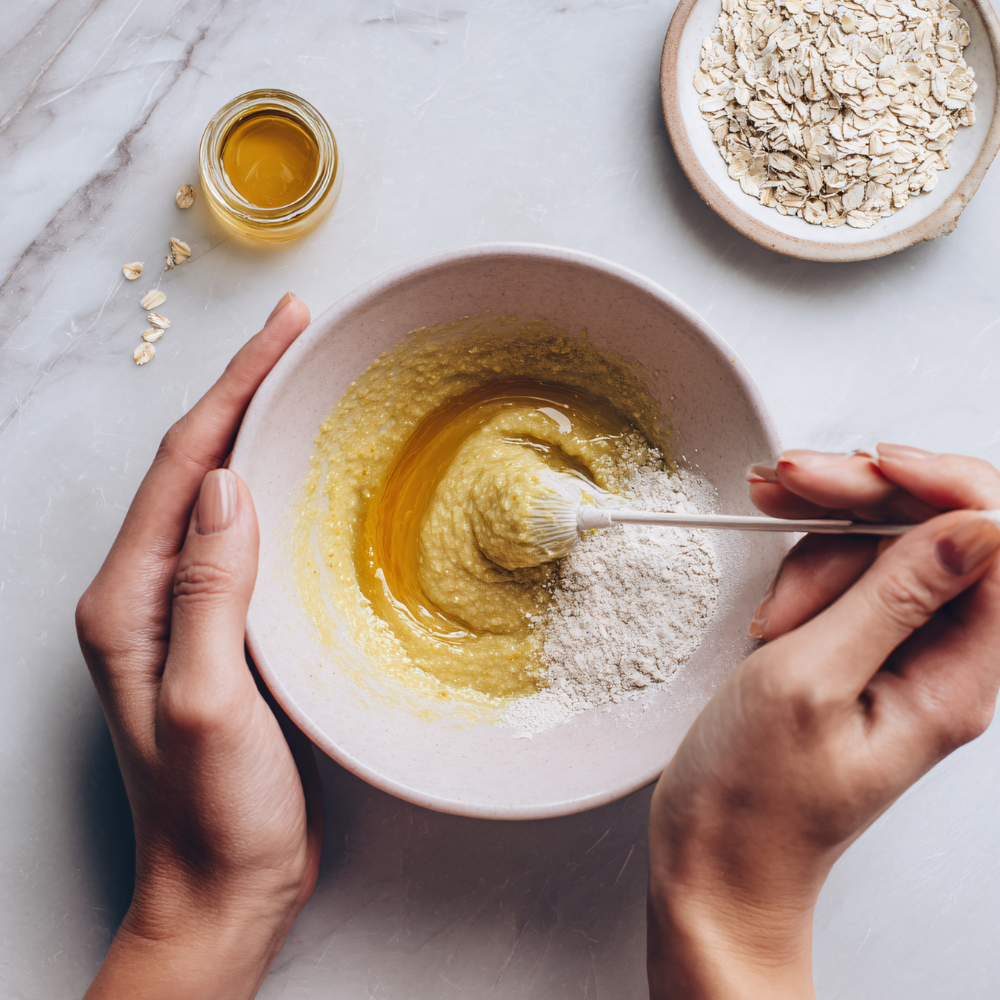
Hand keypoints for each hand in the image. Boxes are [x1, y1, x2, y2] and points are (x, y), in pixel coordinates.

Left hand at [76, 294, 319, 999]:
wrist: (220, 888)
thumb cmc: (213, 813)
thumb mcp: (210, 703)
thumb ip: (208, 592)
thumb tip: (228, 486)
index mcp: (127, 601)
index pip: (184, 468)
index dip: (235, 389)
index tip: (286, 332)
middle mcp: (144, 594)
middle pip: (193, 467)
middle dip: (244, 390)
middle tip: (300, 335)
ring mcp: (180, 610)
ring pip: (217, 494)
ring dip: (257, 429)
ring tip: (304, 381)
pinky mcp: (219, 628)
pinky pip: (241, 537)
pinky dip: (273, 487)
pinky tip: (304, 473)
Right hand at [646, 445, 999, 999]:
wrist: (717, 856)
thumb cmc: (755, 795)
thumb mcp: (809, 683)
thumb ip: (891, 598)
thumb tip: (977, 524)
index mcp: (958, 678)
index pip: (996, 545)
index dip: (942, 488)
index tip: (870, 469)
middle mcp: (945, 659)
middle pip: (938, 529)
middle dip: (861, 498)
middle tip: (787, 484)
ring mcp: (901, 651)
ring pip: (885, 544)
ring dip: (819, 542)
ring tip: (766, 605)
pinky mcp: (860, 648)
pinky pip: (849, 575)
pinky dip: (805, 567)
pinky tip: (769, 596)